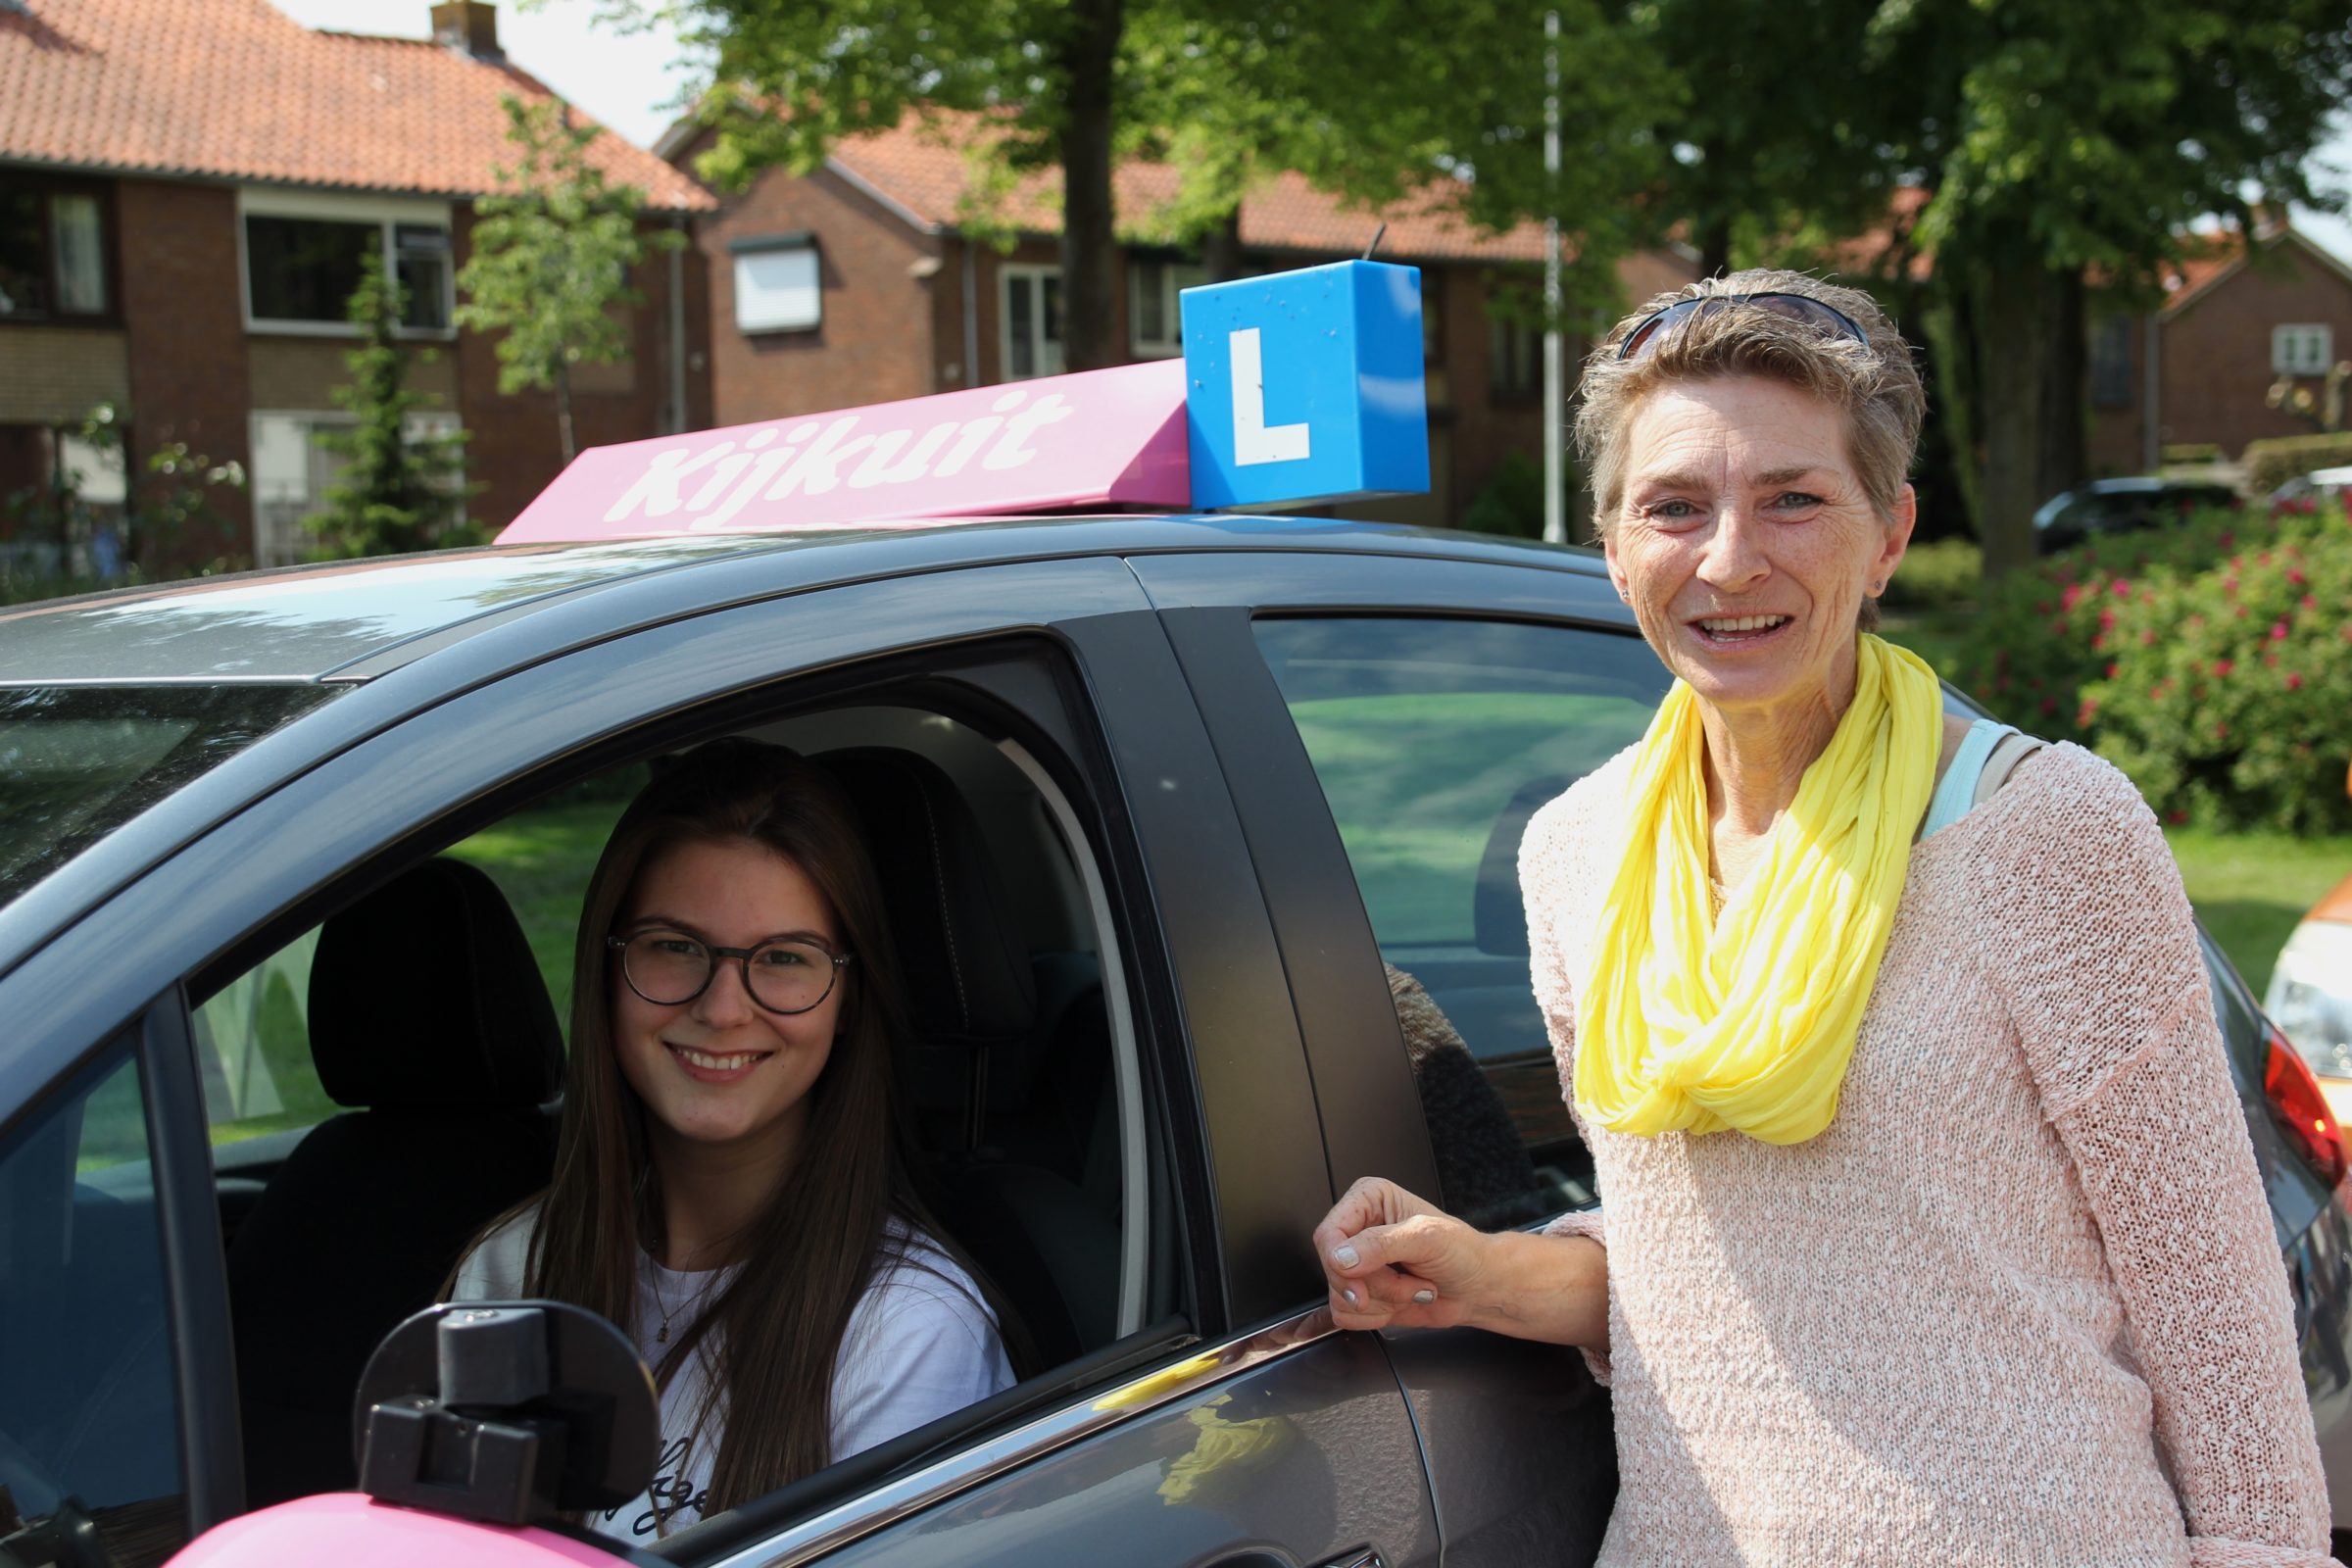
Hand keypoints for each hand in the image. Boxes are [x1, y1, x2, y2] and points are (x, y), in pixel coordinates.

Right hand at [1312, 1176, 1493, 1331]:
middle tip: (1408, 1280)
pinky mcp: (1362, 1293)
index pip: (1328, 1233)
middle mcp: (1358, 1230)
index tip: (1361, 1282)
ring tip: (1412, 1287)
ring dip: (1382, 1302)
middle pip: (1334, 1270)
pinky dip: (1377, 1317)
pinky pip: (1346, 1315)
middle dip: (1376, 1286)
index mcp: (1368, 1200)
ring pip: (1340, 1296)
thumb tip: (1341, 1257)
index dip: (1339, 1262)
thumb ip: (1381, 1244)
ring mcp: (1359, 1264)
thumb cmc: (1463, 1252)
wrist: (1478, 1287)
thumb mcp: (1426, 1237)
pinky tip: (1401, 1301)